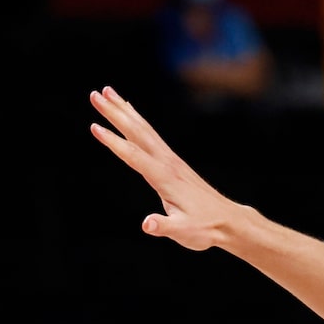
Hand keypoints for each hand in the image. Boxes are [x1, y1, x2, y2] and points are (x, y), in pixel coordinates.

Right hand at [89, 87, 246, 250]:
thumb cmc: (205, 228)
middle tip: (95, 94)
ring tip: (106, 91)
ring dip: (124, 109)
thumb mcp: (184, 232)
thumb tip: (146, 225)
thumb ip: (163, 227)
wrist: (228, 220)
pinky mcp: (173, 161)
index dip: (114, 143)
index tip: (95, 127)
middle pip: (137, 132)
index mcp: (165, 178)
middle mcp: (167, 162)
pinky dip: (137, 119)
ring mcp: (171, 159)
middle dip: (115, 113)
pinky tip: (129, 110)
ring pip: (143, 128)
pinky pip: (150, 134)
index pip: (134, 156)